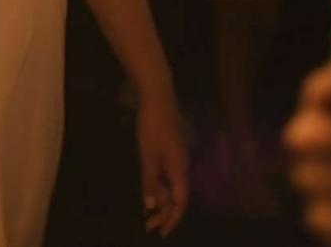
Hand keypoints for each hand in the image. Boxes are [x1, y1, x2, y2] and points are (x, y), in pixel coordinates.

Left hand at [136, 87, 190, 236]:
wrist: (158, 97)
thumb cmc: (153, 126)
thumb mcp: (148, 155)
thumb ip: (149, 181)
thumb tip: (151, 207)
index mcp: (180, 169)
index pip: (180, 202)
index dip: (172, 219)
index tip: (162, 233)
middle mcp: (182, 167)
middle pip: (177, 197)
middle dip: (165, 214)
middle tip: (149, 227)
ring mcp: (176, 158)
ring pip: (171, 187)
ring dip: (161, 201)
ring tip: (148, 215)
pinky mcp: (170, 151)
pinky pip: (167, 176)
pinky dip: (159, 187)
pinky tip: (150, 192)